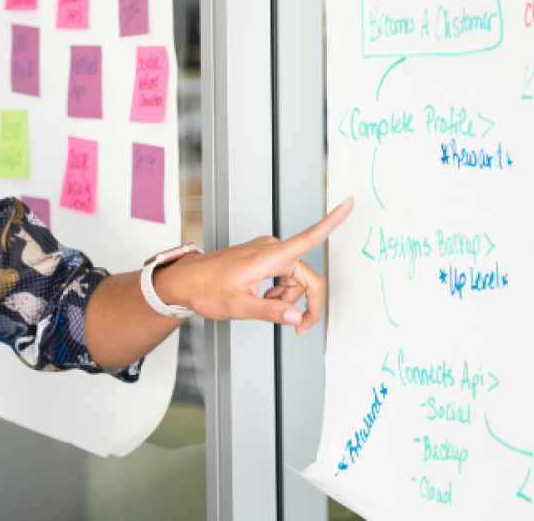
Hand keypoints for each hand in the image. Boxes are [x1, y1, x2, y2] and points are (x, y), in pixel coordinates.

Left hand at [154, 197, 353, 335]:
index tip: (350, 203)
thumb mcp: (238, 306)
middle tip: (299, 329)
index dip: (332, 221)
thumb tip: (297, 317)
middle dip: (307, 303)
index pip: (309, 237)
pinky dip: (280, 292)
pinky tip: (263, 299)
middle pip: (307, 277)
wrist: (183, 281)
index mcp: (269, 256)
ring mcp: (267, 252)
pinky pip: (284, 276)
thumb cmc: (204, 289)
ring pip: (295, 279)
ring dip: (289, 299)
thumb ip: (271, 312)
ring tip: (265, 309)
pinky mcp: (262, 258)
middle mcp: (271, 249)